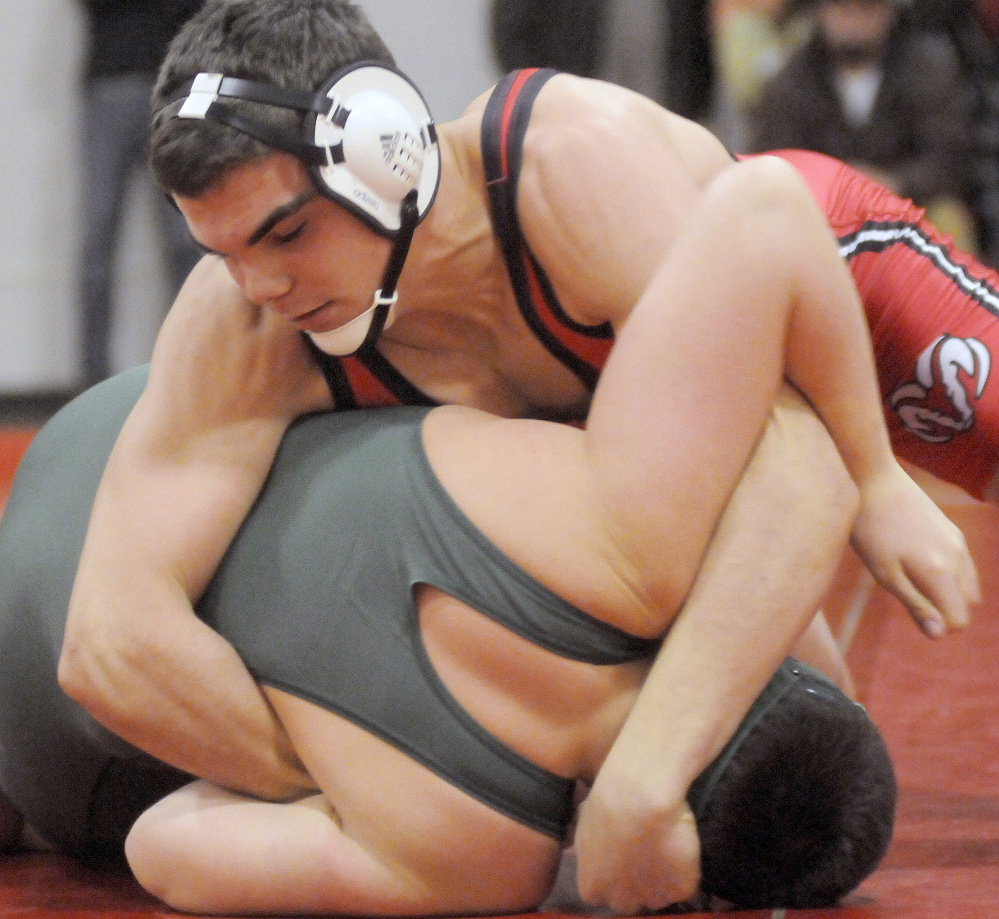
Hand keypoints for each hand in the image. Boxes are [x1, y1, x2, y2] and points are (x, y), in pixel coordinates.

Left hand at [573, 765, 700, 913]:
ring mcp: (652, 900)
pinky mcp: (680, 891)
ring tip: (664, 847)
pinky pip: (684, 885)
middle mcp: (621, 902)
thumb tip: (592, 857)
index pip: (600, 894)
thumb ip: (588, 854)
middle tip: (642, 854)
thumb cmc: (606, 807)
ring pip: (658, 895)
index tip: (620, 857)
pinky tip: (679, 847)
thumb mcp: (583, 830)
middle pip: (629, 901)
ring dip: (660, 878)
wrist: (640, 800)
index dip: (611, 875)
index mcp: (592, 888)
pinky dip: (684, 869)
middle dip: (634, 883)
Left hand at [851, 461, 979, 636]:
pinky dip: (949, 573)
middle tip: (908, 592)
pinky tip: (917, 559)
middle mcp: (958, 557)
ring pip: (968, 583)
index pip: (959, 619)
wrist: (873, 480)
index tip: (910, 610)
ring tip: (911, 576)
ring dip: (949, 591)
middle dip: (945, 608)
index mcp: (942, 572)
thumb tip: (940, 635)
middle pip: (968, 603)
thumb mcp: (885, 573)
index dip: (938, 625)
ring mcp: (958, 540)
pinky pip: (963, 563)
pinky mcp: (952, 528)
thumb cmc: (870, 530)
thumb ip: (915, 604)